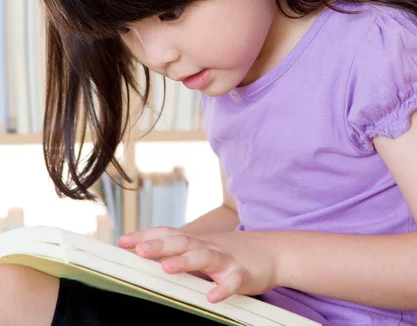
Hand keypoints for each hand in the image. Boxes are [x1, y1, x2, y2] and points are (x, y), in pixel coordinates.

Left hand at [118, 227, 279, 302]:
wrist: (273, 251)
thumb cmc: (232, 252)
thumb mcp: (204, 248)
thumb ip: (180, 251)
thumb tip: (147, 253)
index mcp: (197, 241)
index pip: (168, 233)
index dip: (146, 235)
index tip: (122, 241)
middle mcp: (208, 247)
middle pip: (182, 241)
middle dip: (159, 245)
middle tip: (138, 250)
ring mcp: (226, 259)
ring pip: (204, 257)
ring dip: (185, 261)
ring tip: (167, 268)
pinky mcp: (244, 274)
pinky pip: (233, 281)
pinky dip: (223, 288)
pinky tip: (212, 297)